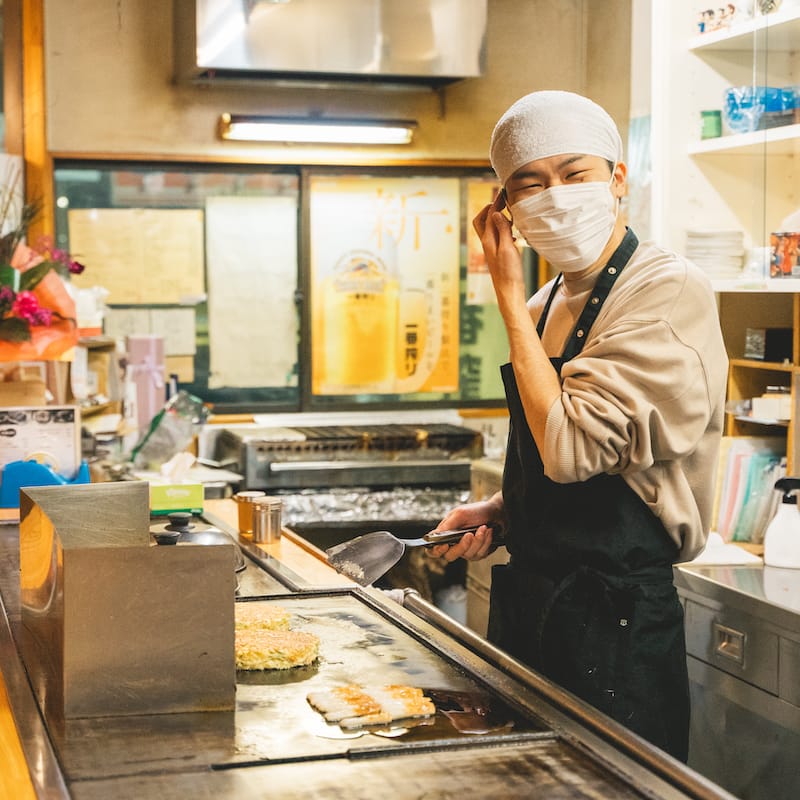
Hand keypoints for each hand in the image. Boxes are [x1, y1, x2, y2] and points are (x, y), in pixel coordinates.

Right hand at [427, 499, 502, 562]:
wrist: (497, 513)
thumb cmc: (478, 511)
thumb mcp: (460, 514)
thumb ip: (447, 525)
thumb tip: (434, 535)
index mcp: (445, 533)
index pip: (433, 549)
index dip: (436, 551)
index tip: (445, 546)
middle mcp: (454, 543)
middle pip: (450, 556)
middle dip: (462, 546)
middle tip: (470, 534)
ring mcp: (466, 549)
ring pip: (468, 555)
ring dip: (478, 541)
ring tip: (483, 528)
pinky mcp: (478, 552)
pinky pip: (480, 554)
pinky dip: (486, 542)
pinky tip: (488, 533)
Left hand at [472, 192, 525, 306]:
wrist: (509, 292)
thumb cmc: (509, 273)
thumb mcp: (507, 248)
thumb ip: (502, 230)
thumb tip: (495, 213)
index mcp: (488, 240)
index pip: (488, 215)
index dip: (495, 202)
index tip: (503, 192)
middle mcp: (487, 243)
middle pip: (482, 221)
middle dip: (490, 208)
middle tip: (502, 201)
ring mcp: (492, 249)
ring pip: (490, 228)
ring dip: (497, 218)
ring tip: (509, 213)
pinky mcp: (498, 255)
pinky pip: (497, 237)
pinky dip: (503, 229)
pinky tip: (513, 232)